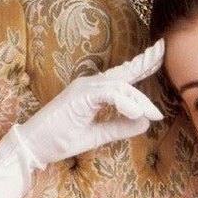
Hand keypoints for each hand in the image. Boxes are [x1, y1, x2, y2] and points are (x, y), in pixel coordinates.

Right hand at [0, 40, 165, 197]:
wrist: (34, 147)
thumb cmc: (60, 140)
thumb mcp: (98, 136)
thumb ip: (120, 128)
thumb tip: (145, 123)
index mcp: (94, 92)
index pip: (123, 77)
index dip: (142, 65)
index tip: (159, 55)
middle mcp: (90, 85)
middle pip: (124, 73)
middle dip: (145, 61)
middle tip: (163, 50)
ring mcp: (84, 89)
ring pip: (119, 86)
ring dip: (138, 99)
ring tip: (153, 114)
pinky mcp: (79, 97)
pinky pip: (108, 95)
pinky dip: (124, 103)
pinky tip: (136, 113)